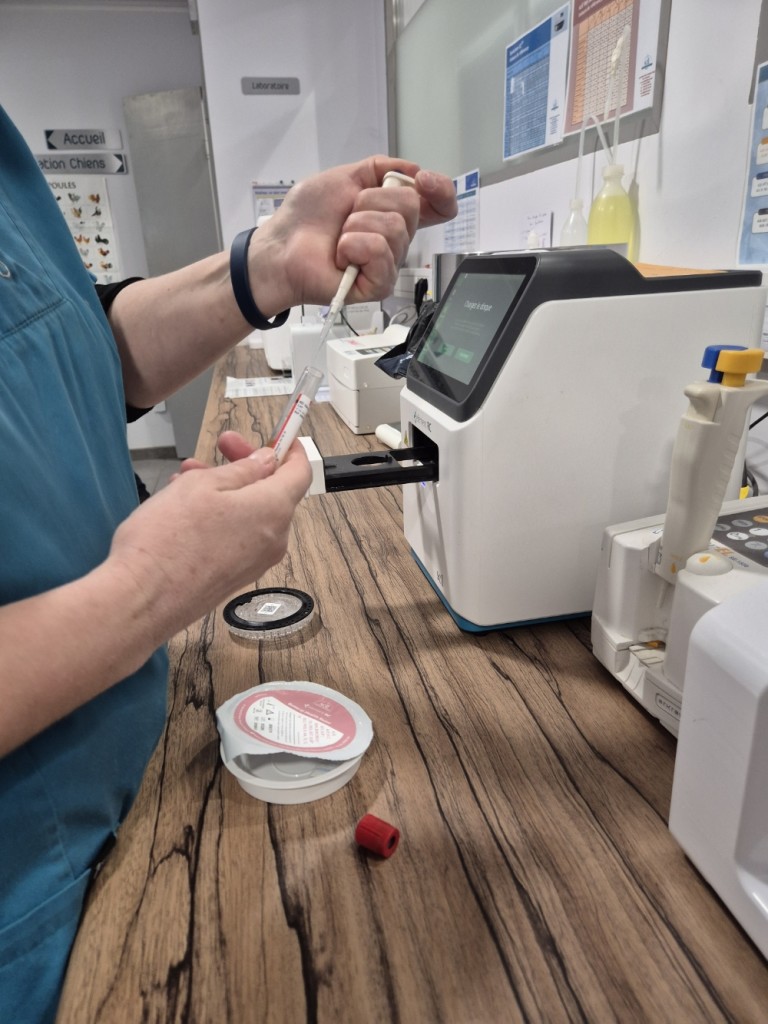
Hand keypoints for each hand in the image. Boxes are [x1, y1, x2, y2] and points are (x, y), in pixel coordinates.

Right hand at [109, 439, 310, 633]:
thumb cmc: (167, 540)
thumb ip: (242, 470)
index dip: (290, 451)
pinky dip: (222, 516)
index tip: (278, 437)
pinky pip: (238, 536)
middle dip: (246, 465)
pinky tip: (187, 508)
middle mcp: (273, 540)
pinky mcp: (235, 578)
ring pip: (251, 513)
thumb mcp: (203, 485)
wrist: (141, 599)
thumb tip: (266, 463)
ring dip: (226, 489)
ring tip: (187, 477)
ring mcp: (255, 563)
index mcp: (273, 511)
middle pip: (273, 492)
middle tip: (221, 446)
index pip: (300, 473)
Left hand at [247, 156, 456, 315]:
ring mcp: (388, 263)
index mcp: (393, 214)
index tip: (423, 181)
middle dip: (372, 201)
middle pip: (411, 207)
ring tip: (341, 238)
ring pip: (394, 228)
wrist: (281, 246)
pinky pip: (380, 252)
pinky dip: (354, 246)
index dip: (441, 191)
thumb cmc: (307, 218)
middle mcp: (396, 239)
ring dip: (357, 225)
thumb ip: (382, 168)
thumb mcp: (346, 177)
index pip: (439, 206)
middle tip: (348, 216)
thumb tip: (414, 170)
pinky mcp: (378, 284)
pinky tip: (342, 256)